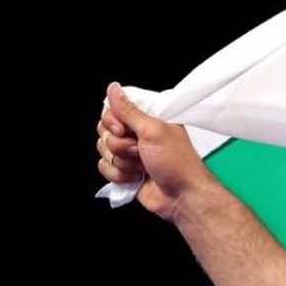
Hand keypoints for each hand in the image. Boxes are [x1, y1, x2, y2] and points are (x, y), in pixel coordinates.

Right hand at [95, 82, 210, 217]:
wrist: (182, 197)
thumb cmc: (177, 163)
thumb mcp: (153, 131)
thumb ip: (129, 110)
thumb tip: (114, 88)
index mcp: (146, 119)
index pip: (113, 109)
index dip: (112, 121)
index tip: (124, 130)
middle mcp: (137, 133)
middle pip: (104, 130)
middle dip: (119, 145)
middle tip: (139, 151)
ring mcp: (130, 153)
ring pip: (103, 150)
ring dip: (122, 162)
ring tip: (142, 166)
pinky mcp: (125, 171)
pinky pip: (104, 167)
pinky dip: (119, 175)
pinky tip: (137, 177)